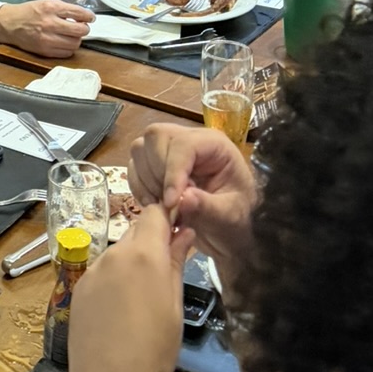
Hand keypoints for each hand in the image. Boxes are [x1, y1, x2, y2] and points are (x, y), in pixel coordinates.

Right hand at [0, 0, 93, 56]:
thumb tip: (82, 15)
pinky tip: (64, 42)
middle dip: (84, 29)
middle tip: (83, 27)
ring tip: (72, 35)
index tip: (91, 18)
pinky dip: (68, 48)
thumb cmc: (29, 12)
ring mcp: (47, 39)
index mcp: (51, 7)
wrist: (9, 24)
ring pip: (75, 43)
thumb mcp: (46, 3)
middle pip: (79, 30)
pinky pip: (66, 53)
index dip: (88, 16)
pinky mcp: (45, 51)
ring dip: (77, 39)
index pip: (78, 12)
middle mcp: (50, 23)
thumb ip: (63, 9)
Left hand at [63, 206, 195, 371]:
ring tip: (142, 301)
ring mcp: (91, 272)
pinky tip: (120, 313)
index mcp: (143, 255)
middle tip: (165, 273)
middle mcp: (113, 254)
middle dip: (150, 243)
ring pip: (117, 254)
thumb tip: (184, 234)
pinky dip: (113, 282)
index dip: (167, 219)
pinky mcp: (78, 290)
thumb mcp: (174, 308)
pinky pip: (101, 274)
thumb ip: (176, 264)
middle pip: (135, 231)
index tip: (178, 234)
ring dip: (131, 265)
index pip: (155, 213)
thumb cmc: (155, 353)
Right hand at [125, 122, 257, 287]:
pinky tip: (155, 206)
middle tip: (168, 203)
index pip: (184, 144)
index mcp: (213, 145)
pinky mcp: (156, 165)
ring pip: (141, 149)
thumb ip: (208, 207)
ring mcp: (170, 151)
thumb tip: (182, 199)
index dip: (173, 171)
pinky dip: (138, 187)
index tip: (171, 202)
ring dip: (146, 180)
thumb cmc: (238, 220)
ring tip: (164, 206)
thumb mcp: (230, 217)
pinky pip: (134, 167)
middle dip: (157, 172)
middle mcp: (189, 141)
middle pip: (156, 136)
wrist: (231, 235)